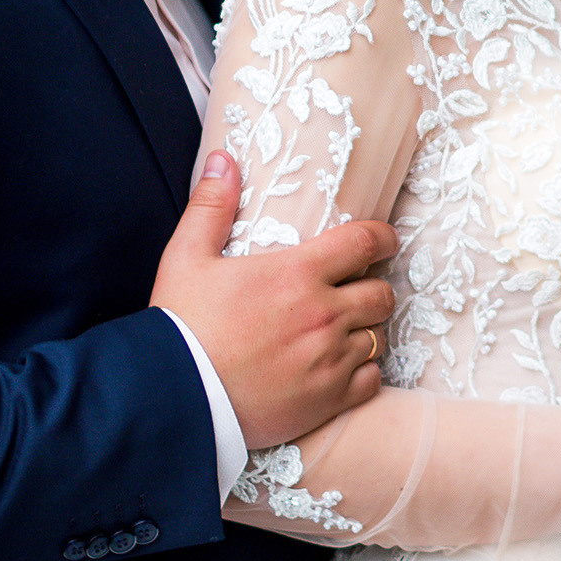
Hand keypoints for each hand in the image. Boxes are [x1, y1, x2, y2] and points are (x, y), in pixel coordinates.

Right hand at [151, 151, 396, 449]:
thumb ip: (211, 205)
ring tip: (345, 329)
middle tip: (358, 289)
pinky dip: (363, 372)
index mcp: (297, 273)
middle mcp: (323, 314)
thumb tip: (223, 160)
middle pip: (381, 294)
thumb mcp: (187, 257)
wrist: (175, 399)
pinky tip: (341, 367)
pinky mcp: (327, 400)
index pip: (365, 243)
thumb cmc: (182, 326)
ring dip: (366, 330)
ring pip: (378, 337)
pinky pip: (371, 380)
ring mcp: (329, 360)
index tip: (385, 240)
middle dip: (374, 287)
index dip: (383, 238)